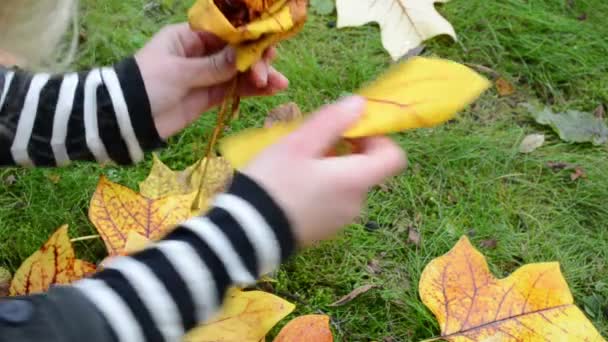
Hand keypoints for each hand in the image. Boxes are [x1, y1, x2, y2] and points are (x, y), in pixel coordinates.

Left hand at [134, 23, 288, 138]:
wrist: (129, 119)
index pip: (225, 32)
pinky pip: (235, 90)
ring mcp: (206, 75)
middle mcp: (200, 53)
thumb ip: (214, 66)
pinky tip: (270, 91)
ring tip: (279, 84)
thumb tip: (244, 55)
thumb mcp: (179, 72)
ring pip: (239, 72)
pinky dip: (252, 90)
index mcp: (188, 37)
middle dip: (255, 60)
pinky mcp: (209, 97)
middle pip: (236, 52)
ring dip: (260, 76)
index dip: (247, 38)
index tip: (267, 44)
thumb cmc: (147, 84)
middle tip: (265, 74)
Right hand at [243, 96, 407, 246]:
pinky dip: (322, 188)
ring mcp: (340, 220)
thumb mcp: (299, 143)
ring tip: (297, 164)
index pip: (394, 156)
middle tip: (313, 143)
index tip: (350, 130)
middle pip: (367, 169)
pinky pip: (333, 201)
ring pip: (347, 184)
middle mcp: (356, 203)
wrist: (246, 232)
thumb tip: (359, 104)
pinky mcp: (324, 231)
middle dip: (346, 150)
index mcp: (356, 180)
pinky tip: (293, 186)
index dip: (378, 138)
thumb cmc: (274, 182)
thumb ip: (333, 121)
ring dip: (331, 169)